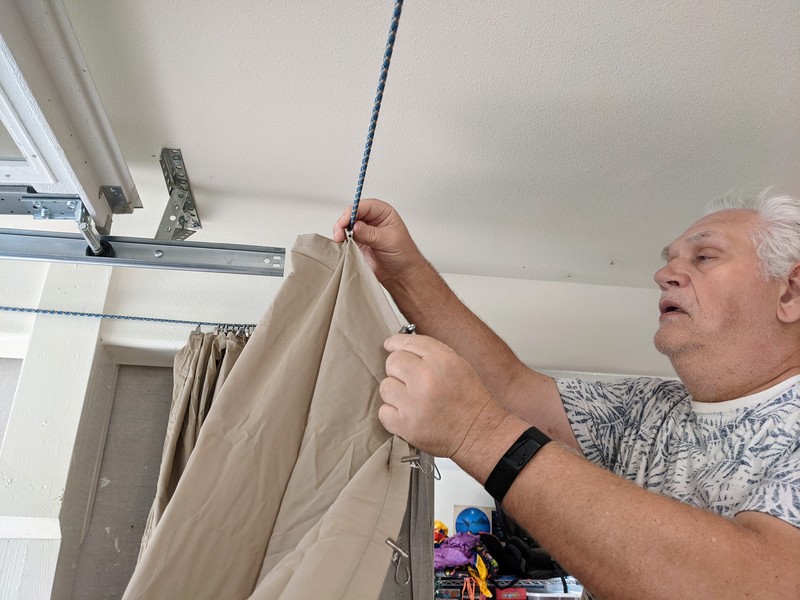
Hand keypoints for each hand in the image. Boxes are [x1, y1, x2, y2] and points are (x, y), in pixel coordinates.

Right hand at [333, 198, 426, 284]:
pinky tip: (341, 245)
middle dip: (343, 222)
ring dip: (340, 231)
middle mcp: (372, 220)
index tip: (345, 221)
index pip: (365, 206)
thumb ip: (370, 233)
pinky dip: (341, 241)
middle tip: (340, 232)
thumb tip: (354, 226)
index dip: (353, 211)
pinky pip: (345, 238)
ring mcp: (363, 232)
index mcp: (383, 213)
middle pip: (352, 214)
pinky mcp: (357, 243)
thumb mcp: (388, 240)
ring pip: (346, 226)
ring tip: (339, 239)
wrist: (400, 274)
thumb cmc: (403, 255)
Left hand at [378, 333, 507, 458]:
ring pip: (386, 387)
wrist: (478, 431)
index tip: (390, 345)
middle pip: (392, 363)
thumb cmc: (467, 397)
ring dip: (395, 393)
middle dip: (398, 370)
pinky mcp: (405, 425)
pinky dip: (392, 414)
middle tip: (411, 381)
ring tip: (412, 400)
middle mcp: (426, 379)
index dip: (396, 343)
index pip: (408, 343)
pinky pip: (383, 411)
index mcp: (441, 361)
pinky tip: (408, 414)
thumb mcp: (456, 364)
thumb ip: (429, 352)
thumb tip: (397, 344)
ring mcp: (413, 403)